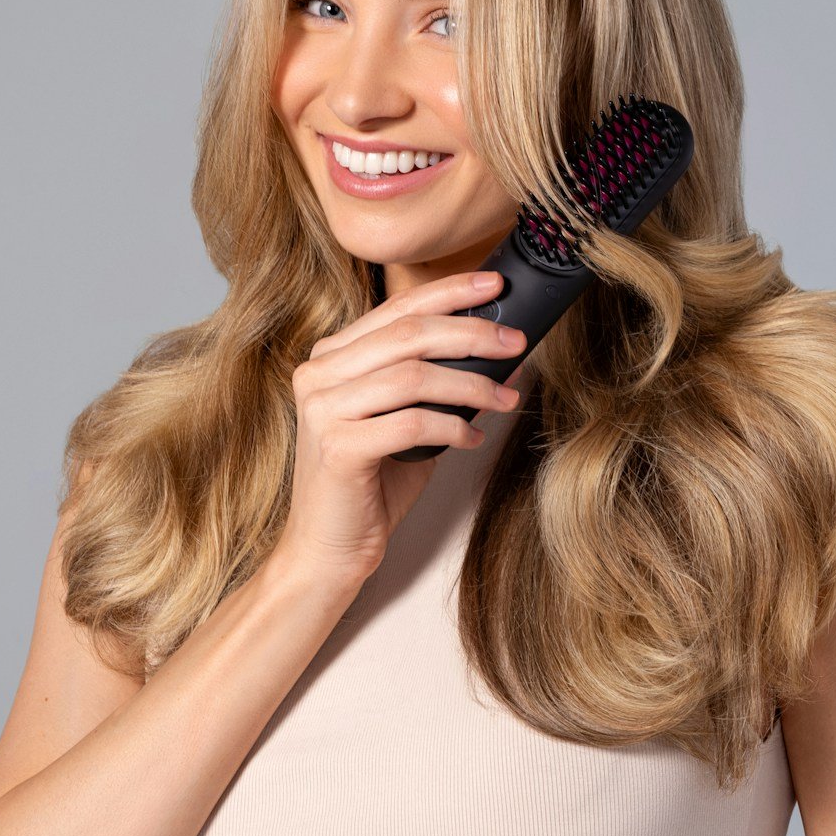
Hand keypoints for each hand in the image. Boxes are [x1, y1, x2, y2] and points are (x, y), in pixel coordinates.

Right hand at [272, 270, 527, 583]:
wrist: (327, 548)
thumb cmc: (372, 483)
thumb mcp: (409, 420)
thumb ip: (441, 384)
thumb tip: (504, 355)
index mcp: (332, 356)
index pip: (398, 309)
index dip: (450, 292)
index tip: (495, 286)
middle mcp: (319, 374)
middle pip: (409, 334)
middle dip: (472, 333)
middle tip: (516, 342)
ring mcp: (323, 409)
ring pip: (413, 376)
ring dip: (472, 385)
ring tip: (506, 399)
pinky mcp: (337, 447)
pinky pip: (411, 422)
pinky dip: (452, 427)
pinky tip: (473, 438)